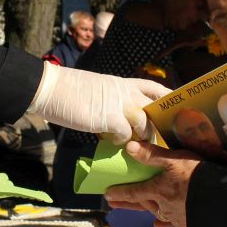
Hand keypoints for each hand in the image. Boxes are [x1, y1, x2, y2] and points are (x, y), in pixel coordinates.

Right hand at [29, 64, 170, 142]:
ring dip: (140, 136)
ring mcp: (118, 104)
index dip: (167, 98)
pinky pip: (126, 135)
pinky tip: (114, 142)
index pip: (154, 88)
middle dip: (156, 125)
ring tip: (131, 143)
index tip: (175, 109)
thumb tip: (118, 116)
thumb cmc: (69, 89)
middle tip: (153, 138)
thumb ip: (112, 99)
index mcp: (123, 83)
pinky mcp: (108, 118)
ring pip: (144, 123)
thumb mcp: (98, 88)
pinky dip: (122, 142)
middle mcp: (125, 92)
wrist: (51, 88)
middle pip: (153, 109)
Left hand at [104, 140, 201, 226]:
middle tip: (113, 205)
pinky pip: (172, 222)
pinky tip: (159, 223)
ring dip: (146, 210)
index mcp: (157, 190)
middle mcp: (163, 206)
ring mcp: (175, 216)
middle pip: (141, 204)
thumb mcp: (175, 160)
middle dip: (127, 204)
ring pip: (156, 213)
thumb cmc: (197, 176)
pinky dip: (164, 221)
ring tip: (138, 210)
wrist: (221, 200)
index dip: (120, 193)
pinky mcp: (188, 222)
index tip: (107, 195)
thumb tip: (129, 147)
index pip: (133, 192)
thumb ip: (152, 154)